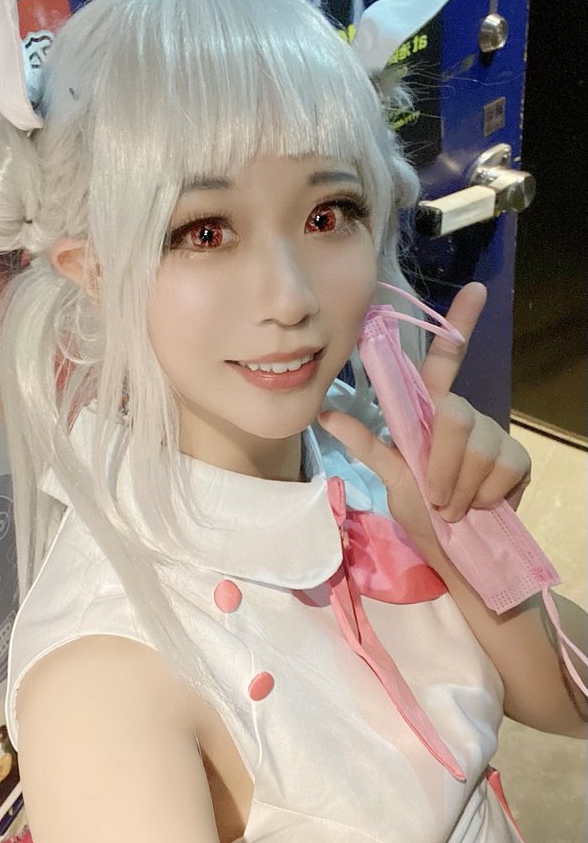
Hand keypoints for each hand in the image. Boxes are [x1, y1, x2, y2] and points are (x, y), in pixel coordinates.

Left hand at [318, 283, 531, 557]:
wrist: (456, 553)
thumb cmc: (420, 511)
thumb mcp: (387, 476)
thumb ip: (365, 443)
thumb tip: (324, 412)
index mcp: (431, 411)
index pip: (446, 358)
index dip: (461, 322)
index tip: (477, 289)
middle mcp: (464, 415)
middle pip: (455, 417)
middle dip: (441, 466)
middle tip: (434, 497)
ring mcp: (494, 435)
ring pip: (478, 448)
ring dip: (459, 489)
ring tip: (453, 506)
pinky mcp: (518, 458)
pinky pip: (501, 470)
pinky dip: (483, 497)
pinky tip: (481, 506)